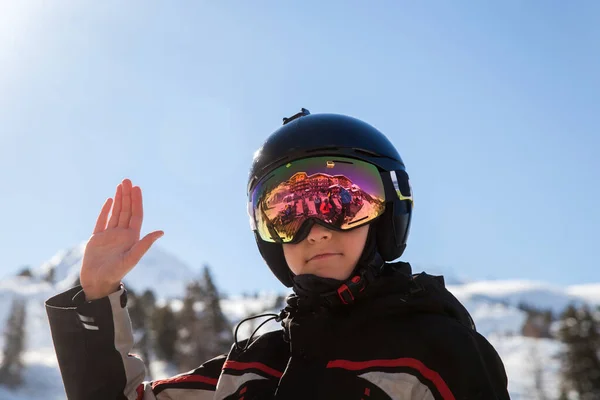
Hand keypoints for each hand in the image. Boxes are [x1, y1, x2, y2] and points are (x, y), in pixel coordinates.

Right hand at [80, 179, 163, 300]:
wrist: (98, 282)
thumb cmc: (116, 273)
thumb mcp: (132, 258)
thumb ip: (145, 244)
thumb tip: (161, 232)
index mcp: (132, 237)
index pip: (136, 215)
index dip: (137, 201)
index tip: (137, 188)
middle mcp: (122, 234)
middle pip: (126, 210)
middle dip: (127, 195)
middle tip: (127, 180)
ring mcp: (109, 235)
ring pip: (116, 213)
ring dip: (118, 199)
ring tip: (120, 185)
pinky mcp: (97, 239)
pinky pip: (102, 221)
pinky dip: (105, 211)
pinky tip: (109, 200)